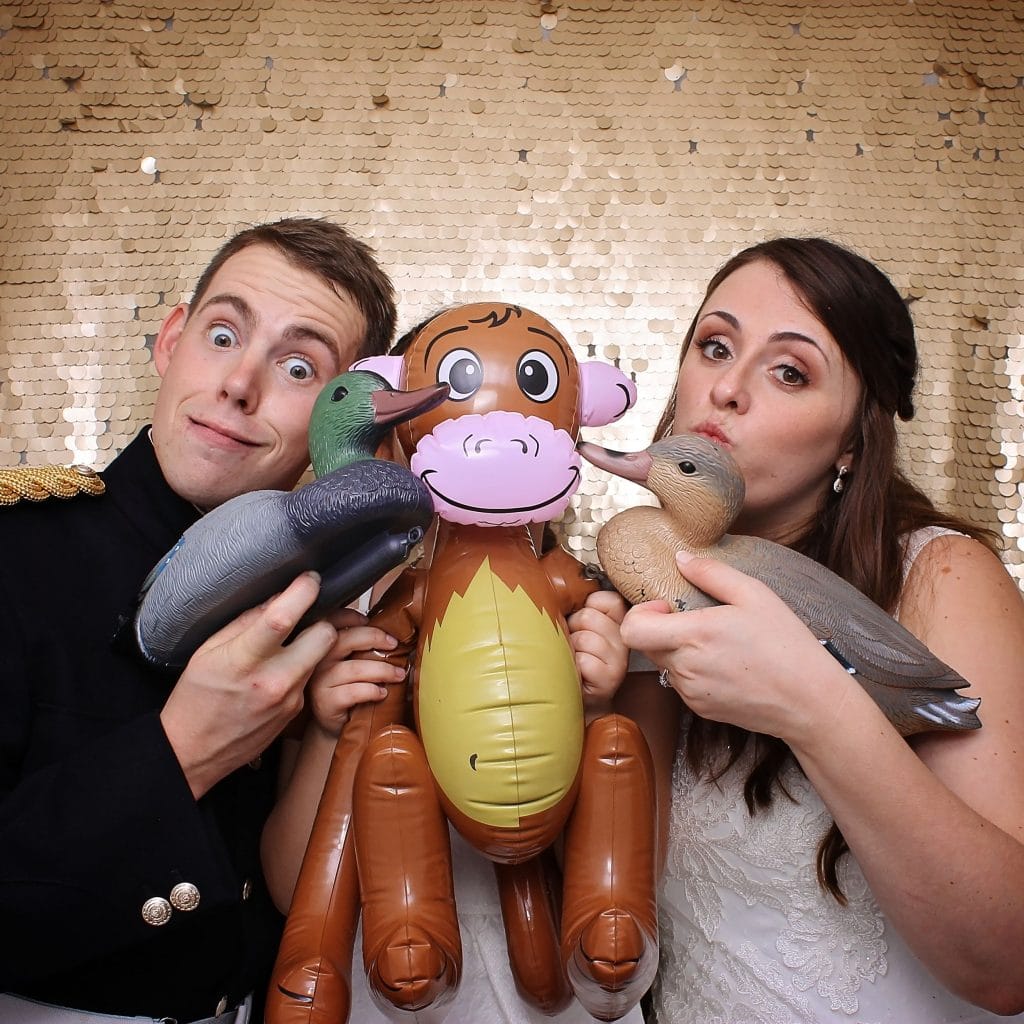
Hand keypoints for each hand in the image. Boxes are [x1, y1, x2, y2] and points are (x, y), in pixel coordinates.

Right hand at [161, 572, 337, 798]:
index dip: (302, 592)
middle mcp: (274, 680)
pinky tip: (284, 666)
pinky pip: (311, 675)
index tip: (309, 578)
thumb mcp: (209, 650)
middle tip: (310, 612)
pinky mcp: (298, 710)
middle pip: (324, 636)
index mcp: (244, 661)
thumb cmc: (196, 696)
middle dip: (322, 619)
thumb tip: (280, 596)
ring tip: (294, 638)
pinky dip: (303, 664)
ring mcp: (290, 698)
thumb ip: (247, 621)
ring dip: (313, 642)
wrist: (195, 752)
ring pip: (322, 655)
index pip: (283, 618)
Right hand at [305, 607, 403, 736]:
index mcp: (323, 645)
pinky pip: (353, 692)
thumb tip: (392, 633)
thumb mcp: (352, 661)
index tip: (370, 620)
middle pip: (345, 640)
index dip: (350, 616)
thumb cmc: (348, 687)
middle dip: (374, 638)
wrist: (335, 723)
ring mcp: (320, 681)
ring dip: (382, 670)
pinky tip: (382, 693)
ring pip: (354, 668)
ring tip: (399, 674)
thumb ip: (361, 645)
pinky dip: (372, 690)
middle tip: (394, 644)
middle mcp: (317, 660)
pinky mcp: (326, 702)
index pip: (331, 621)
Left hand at [567, 589, 628, 717]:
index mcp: (619, 622)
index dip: (588, 607)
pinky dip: (574, 666)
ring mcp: (620, 660)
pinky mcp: (611, 678)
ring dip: (572, 649)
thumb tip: (565, 590)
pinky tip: (578, 673)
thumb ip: (582, 608)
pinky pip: (583, 660)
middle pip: (590, 617)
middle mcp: (624, 640)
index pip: (607, 599)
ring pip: (585, 638)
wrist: (574, 698)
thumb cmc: (573, 659)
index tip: (584, 622)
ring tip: (574, 658)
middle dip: (574, 628)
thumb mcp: (578, 628)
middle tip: (575, 644)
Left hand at [619, 552, 848, 744]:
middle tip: (695, 621)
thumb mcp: (755, 594)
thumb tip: (681, 559)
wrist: (809, 701)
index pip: (632, 630)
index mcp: (694, 635)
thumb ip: (711, 572)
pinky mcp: (700, 709)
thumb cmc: (786, 644)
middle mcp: (685, 667)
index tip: (665, 607)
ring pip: (664, 664)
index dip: (640, 614)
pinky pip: (682, 684)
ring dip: (679, 651)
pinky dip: (694, 671)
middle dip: (661, 629)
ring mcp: (691, 692)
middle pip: (647, 644)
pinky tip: (725, 665)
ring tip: (718, 645)